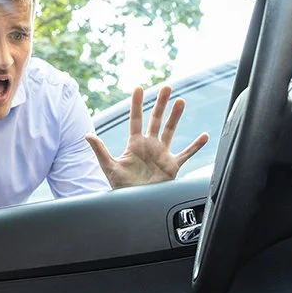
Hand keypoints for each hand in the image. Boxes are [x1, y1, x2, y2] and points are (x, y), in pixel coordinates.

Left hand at [85, 86, 208, 188]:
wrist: (135, 205)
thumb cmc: (121, 188)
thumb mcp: (109, 168)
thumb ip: (100, 150)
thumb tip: (87, 135)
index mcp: (135, 144)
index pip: (136, 119)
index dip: (137, 104)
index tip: (139, 88)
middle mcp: (149, 146)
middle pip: (156, 120)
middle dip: (161, 103)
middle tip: (166, 87)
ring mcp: (162, 154)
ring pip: (170, 131)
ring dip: (176, 116)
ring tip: (181, 101)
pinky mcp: (172, 166)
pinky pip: (186, 154)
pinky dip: (196, 146)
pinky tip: (204, 136)